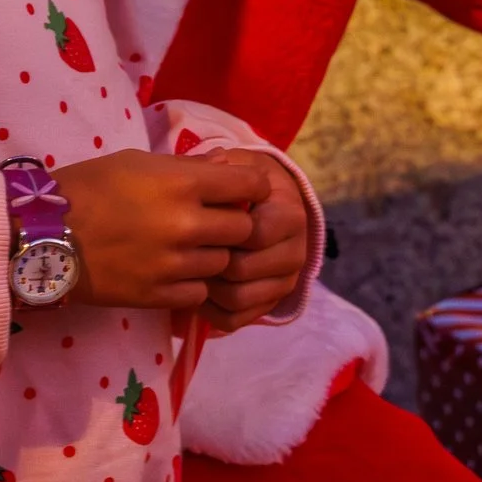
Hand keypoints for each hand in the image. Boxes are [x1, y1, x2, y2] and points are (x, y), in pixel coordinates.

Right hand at [57, 149, 275, 315]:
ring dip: (214, 255)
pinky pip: (200, 292)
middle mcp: (185, 224)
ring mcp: (174, 263)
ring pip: (224, 263)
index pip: (250, 184)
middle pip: (245, 229)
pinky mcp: (159, 294)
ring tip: (189, 248)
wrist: (42, 235)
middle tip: (216, 222)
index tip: (240, 191)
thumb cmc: (88, 187)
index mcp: (182, 183)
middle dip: (235, 224)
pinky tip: (174, 271)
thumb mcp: (137, 162)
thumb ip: (186, 166)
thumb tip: (226, 165)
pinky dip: (193, 283)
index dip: (251, 187)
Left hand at [198, 154, 310, 333]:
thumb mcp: (239, 165)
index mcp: (290, 215)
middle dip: (210, 260)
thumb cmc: (245, 186)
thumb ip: (226, 164)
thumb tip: (214, 162)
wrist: (268, 209)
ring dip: (207, 286)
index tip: (199, 220)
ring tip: (188, 268)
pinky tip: (195, 289)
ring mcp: (284, 283)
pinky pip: (234, 320)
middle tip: (185, 248)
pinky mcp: (269, 305)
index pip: (254, 234)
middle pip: (243, 270)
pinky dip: (208, 310)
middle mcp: (296, 252)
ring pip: (237, 299)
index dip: (221, 231)